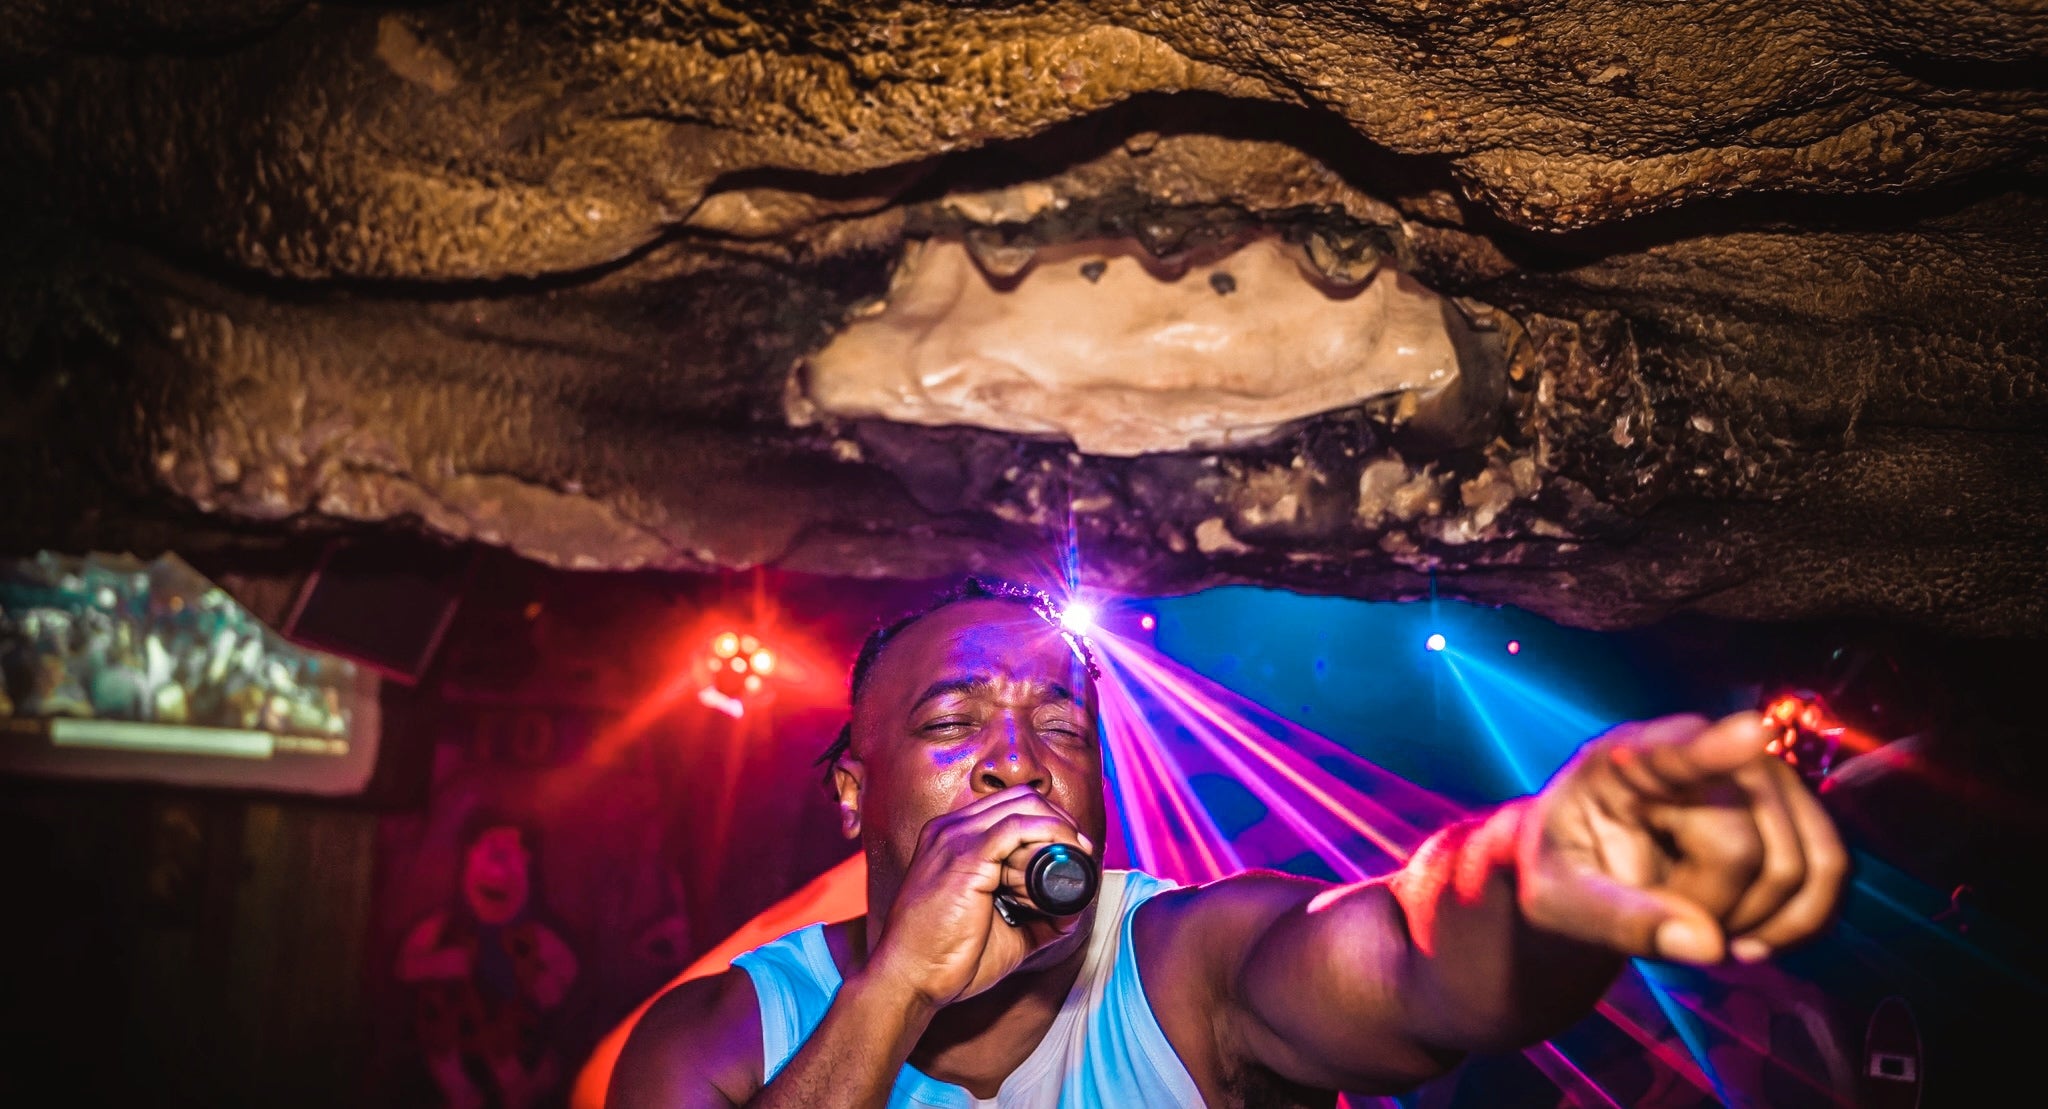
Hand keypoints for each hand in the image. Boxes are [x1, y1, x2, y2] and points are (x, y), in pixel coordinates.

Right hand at [865, 785, 1094, 1006]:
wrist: (908, 981)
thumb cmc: (946, 959)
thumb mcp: (1002, 930)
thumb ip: (1036, 916)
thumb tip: (1074, 910)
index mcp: (951, 839)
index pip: (1010, 807)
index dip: (1048, 823)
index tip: (1074, 852)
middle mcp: (950, 829)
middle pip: (1021, 799)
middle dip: (1060, 822)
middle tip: (1081, 854)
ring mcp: (954, 839)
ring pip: (1023, 806)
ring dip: (1058, 830)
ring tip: (1074, 861)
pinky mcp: (964, 856)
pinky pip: (1017, 827)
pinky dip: (1048, 836)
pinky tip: (1062, 858)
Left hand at [1517, 711, 1848, 964]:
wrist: (1586, 866)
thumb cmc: (1564, 870)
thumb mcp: (1560, 900)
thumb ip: (1621, 920)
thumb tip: (1707, 945)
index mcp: (1624, 760)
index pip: (1676, 753)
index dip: (1716, 749)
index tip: (1752, 734)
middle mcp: (1703, 751)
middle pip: (1747, 849)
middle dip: (1714, 908)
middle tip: (1666, 917)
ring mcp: (1759, 775)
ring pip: (1804, 864)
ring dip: (1760, 919)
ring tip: (1701, 921)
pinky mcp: (1793, 808)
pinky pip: (1832, 870)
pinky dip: (1800, 920)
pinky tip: (1751, 935)